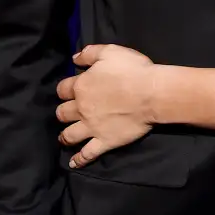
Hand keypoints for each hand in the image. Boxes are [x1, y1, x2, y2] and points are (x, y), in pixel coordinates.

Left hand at [56, 44, 156, 167]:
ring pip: (69, 134)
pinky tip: (74, 162)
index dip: (65, 88)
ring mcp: (91, 127)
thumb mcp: (110, 51)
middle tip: (68, 111)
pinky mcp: (104, 141)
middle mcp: (82, 108)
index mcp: (82, 86)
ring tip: (64, 136)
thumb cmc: (132, 69)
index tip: (70, 88)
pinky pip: (87, 154)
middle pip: (62, 113)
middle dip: (63, 111)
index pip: (63, 88)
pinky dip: (79, 159)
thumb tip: (74, 58)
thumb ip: (90, 53)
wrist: (151, 93)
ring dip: (65, 135)